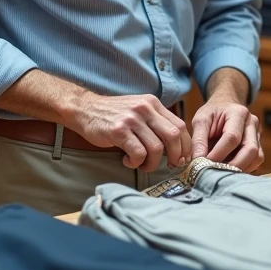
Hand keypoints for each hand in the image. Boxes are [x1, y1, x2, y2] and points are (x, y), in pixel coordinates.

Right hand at [66, 92, 191, 171]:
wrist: (85, 109)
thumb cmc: (113, 115)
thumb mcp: (138, 110)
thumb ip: (156, 122)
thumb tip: (177, 147)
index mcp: (153, 104)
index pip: (180, 125)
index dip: (185, 146)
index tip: (182, 158)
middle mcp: (145, 109)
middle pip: (173, 136)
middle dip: (175, 156)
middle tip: (169, 165)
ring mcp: (132, 119)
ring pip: (156, 148)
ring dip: (152, 163)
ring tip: (142, 164)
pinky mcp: (118, 131)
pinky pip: (138, 153)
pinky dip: (136, 162)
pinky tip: (128, 160)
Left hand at [191, 80, 262, 172]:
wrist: (225, 106)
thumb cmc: (212, 113)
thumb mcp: (201, 120)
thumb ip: (198, 139)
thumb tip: (198, 160)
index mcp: (238, 113)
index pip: (232, 137)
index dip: (219, 153)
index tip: (205, 163)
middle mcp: (252, 123)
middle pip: (250, 149)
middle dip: (233, 165)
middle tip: (215, 173)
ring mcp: (258, 134)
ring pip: (257, 157)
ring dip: (240, 168)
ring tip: (222, 172)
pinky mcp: (259, 145)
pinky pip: (256, 161)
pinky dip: (244, 168)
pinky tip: (230, 169)